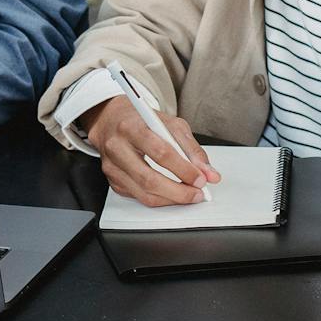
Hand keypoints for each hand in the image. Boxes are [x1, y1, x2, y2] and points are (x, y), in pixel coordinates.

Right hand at [81, 95, 220, 206]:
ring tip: (188, 195)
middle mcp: (117, 147)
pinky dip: (159, 199)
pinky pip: (138, 197)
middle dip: (178, 191)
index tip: (201, 178)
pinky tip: (171, 194)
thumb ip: (191, 148)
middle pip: (149, 178)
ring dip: (170, 199)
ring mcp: (112, 166)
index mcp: (132, 127)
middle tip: (197, 193)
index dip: (183, 169)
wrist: (111, 120)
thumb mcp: (171, 124)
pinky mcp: (112, 180)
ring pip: (143, 193)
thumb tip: (209, 173)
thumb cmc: (142, 120)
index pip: (160, 152)